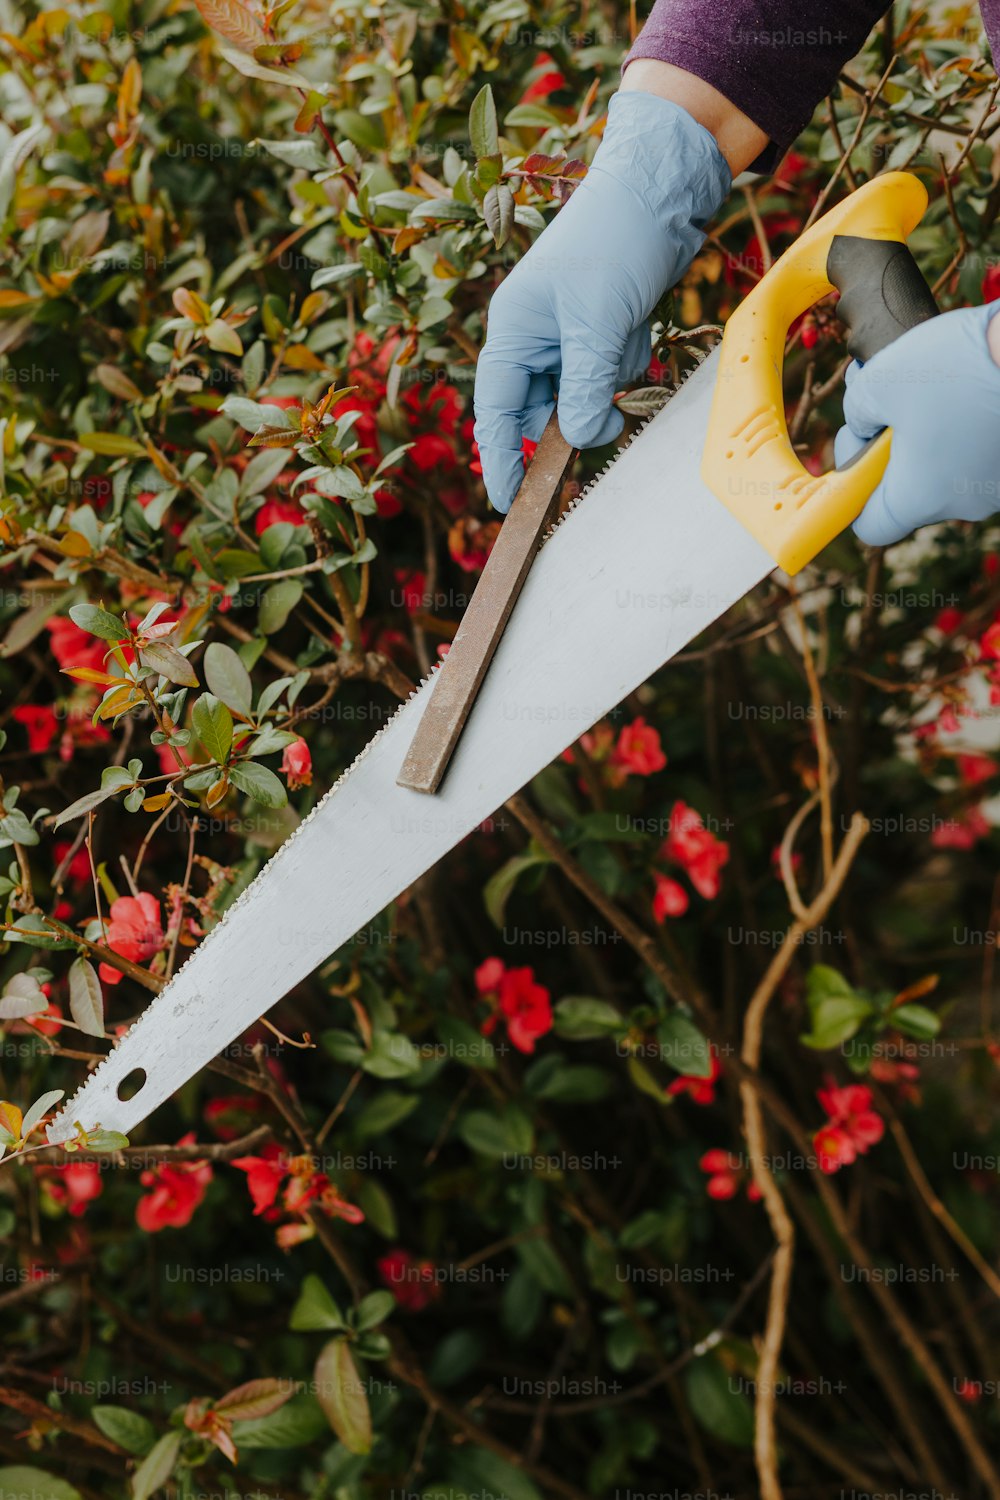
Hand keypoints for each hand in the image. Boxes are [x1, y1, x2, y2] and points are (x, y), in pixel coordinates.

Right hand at [473, 90, 730, 511]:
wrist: (661, 189)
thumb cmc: (615, 240)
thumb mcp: (598, 321)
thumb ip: (585, 387)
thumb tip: (583, 439)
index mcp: (512, 329)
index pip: (495, 410)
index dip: (499, 458)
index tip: (510, 502)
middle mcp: (532, 335)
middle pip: (541, 407)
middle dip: (577, 413)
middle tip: (611, 417)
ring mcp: (566, 333)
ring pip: (582, 393)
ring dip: (609, 382)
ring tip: (629, 342)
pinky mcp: (601, 329)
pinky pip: (609, 371)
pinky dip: (628, 361)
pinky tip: (640, 327)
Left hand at [835, 302, 999, 545]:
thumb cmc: (957, 364)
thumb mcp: (880, 379)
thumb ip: (857, 411)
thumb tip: (863, 422)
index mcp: (920, 499)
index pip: (872, 526)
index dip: (854, 489)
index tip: (862, 445)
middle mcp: (962, 506)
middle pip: (909, 491)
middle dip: (891, 448)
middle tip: (893, 400)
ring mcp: (996, 487)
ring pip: (945, 470)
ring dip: (927, 434)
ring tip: (932, 386)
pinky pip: (977, 455)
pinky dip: (963, 429)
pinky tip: (966, 388)